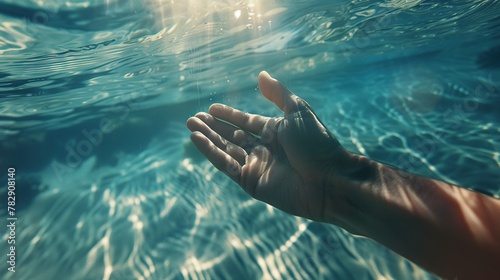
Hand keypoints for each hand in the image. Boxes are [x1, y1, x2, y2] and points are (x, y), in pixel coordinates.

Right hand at [186, 71, 358, 221]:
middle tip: (193, 118)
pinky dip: (211, 153)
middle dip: (213, 127)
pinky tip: (198, 140)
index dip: (229, 115)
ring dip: (208, 138)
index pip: (246, 121)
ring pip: (226, 150)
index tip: (211, 109)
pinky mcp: (251, 182)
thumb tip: (261, 74)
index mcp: (275, 132)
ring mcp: (257, 166)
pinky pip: (227, 165)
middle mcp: (264, 148)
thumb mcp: (297, 111)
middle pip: (233, 136)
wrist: (329, 179)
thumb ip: (278, 93)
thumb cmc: (317, 143)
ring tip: (191, 127)